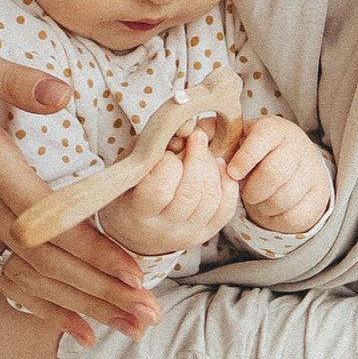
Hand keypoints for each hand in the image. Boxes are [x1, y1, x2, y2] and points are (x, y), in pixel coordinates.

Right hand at [0, 16, 157, 337]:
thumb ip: (11, 77)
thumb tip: (61, 93)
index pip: (44, 219)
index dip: (91, 251)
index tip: (134, 274)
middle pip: (41, 261)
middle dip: (98, 292)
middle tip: (149, 318)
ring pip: (23, 278)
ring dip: (79, 306)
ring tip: (129, 328)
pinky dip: (39, 304)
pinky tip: (74, 324)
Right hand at [101, 125, 237, 255]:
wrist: (136, 232)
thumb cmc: (131, 191)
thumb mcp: (132, 165)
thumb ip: (154, 143)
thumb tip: (188, 125)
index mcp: (138, 213)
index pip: (160, 188)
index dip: (168, 163)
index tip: (167, 152)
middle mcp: (164, 228)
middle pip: (190, 193)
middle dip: (197, 158)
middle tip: (196, 138)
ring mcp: (188, 233)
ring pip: (211, 198)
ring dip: (212, 167)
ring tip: (203, 152)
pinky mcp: (207, 232)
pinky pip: (226, 206)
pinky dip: (226, 181)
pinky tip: (217, 166)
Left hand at [225, 111, 333, 236]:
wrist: (294, 166)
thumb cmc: (257, 154)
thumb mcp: (240, 140)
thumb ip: (217, 136)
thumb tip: (195, 134)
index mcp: (275, 130)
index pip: (262, 140)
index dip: (245, 159)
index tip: (233, 173)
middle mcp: (298, 148)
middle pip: (273, 174)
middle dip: (253, 189)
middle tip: (246, 191)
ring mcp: (312, 172)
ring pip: (283, 198)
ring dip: (263, 204)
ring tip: (258, 198)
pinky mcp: (318, 197)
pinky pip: (293, 215)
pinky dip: (276, 217)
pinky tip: (271, 207)